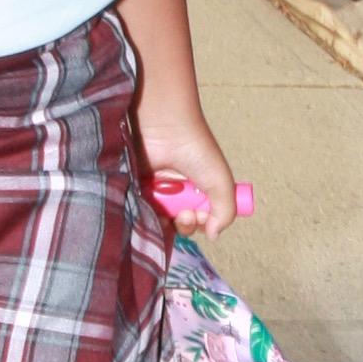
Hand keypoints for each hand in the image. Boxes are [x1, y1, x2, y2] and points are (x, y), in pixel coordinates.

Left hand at [138, 108, 239, 241]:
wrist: (164, 126)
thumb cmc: (195, 149)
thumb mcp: (219, 181)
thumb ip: (225, 211)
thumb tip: (213, 235)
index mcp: (200, 189)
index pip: (201, 218)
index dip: (201, 223)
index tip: (201, 216)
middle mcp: (179, 191)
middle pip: (180, 222)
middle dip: (185, 224)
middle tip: (186, 213)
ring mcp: (158, 190)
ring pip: (160, 219)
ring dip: (166, 221)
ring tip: (170, 210)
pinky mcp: (137, 187)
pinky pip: (140, 210)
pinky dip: (145, 213)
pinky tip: (150, 207)